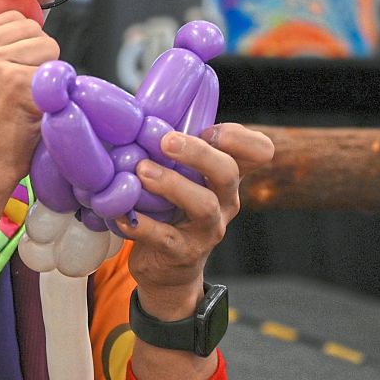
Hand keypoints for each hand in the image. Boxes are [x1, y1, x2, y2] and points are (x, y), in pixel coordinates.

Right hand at [0, 11, 59, 190]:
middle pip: (31, 29)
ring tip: (24, 99)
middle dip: (36, 57)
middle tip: (18, 90)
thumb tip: (25, 23)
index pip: (10, 18)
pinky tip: (33, 111)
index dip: (20, 44)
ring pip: (48, 46)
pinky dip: (53, 94)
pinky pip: (56, 74)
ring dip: (46, 73)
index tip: (8, 72)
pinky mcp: (17, 84)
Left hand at [115, 122, 273, 317]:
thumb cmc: (169, 208)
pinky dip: (141, 224)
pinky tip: (121, 213)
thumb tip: (135, 112)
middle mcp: (225, 200)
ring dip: (171, 184)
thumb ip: (170, 148)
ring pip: (203, 205)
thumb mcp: (179, 175)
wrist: (167, 267)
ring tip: (142, 172)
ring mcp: (207, 229)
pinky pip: (165, 238)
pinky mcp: (183, 253)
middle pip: (228, 171)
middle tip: (165, 141)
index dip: (239, 137)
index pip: (258, 151)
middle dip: (198, 153)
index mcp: (226, 175)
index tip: (208, 129)